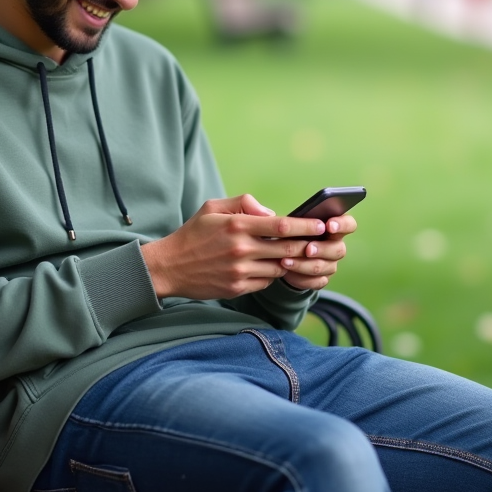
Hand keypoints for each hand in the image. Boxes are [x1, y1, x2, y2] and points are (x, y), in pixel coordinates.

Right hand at [140, 194, 328, 299]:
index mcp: (237, 225)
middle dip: (308, 245)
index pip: (282, 225)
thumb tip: (271, 213)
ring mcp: (240, 271)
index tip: (322, 224)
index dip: (306, 226)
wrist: (169, 267)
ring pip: (280, 267)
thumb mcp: (213, 207)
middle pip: (288, 249)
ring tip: (298, 255)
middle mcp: (241, 249)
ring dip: (291, 262)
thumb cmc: (193, 234)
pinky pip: (266, 281)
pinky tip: (271, 266)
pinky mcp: (237, 288)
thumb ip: (244, 203)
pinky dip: (273, 274)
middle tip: (322, 242)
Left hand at [281, 214, 356, 290]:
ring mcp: (331, 264)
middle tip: (307, 249)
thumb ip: (299, 221)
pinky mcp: (322, 279)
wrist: (285, 255)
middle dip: (322, 249)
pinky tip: (287, 272)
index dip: (342, 225)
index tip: (329, 225)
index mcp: (334, 228)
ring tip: (286, 261)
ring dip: (304, 264)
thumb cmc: (295, 233)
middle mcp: (336, 246)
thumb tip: (285, 218)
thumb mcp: (296, 223)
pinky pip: (316, 281)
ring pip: (324, 267)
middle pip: (338, 249)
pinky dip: (300, 277)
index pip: (349, 224)